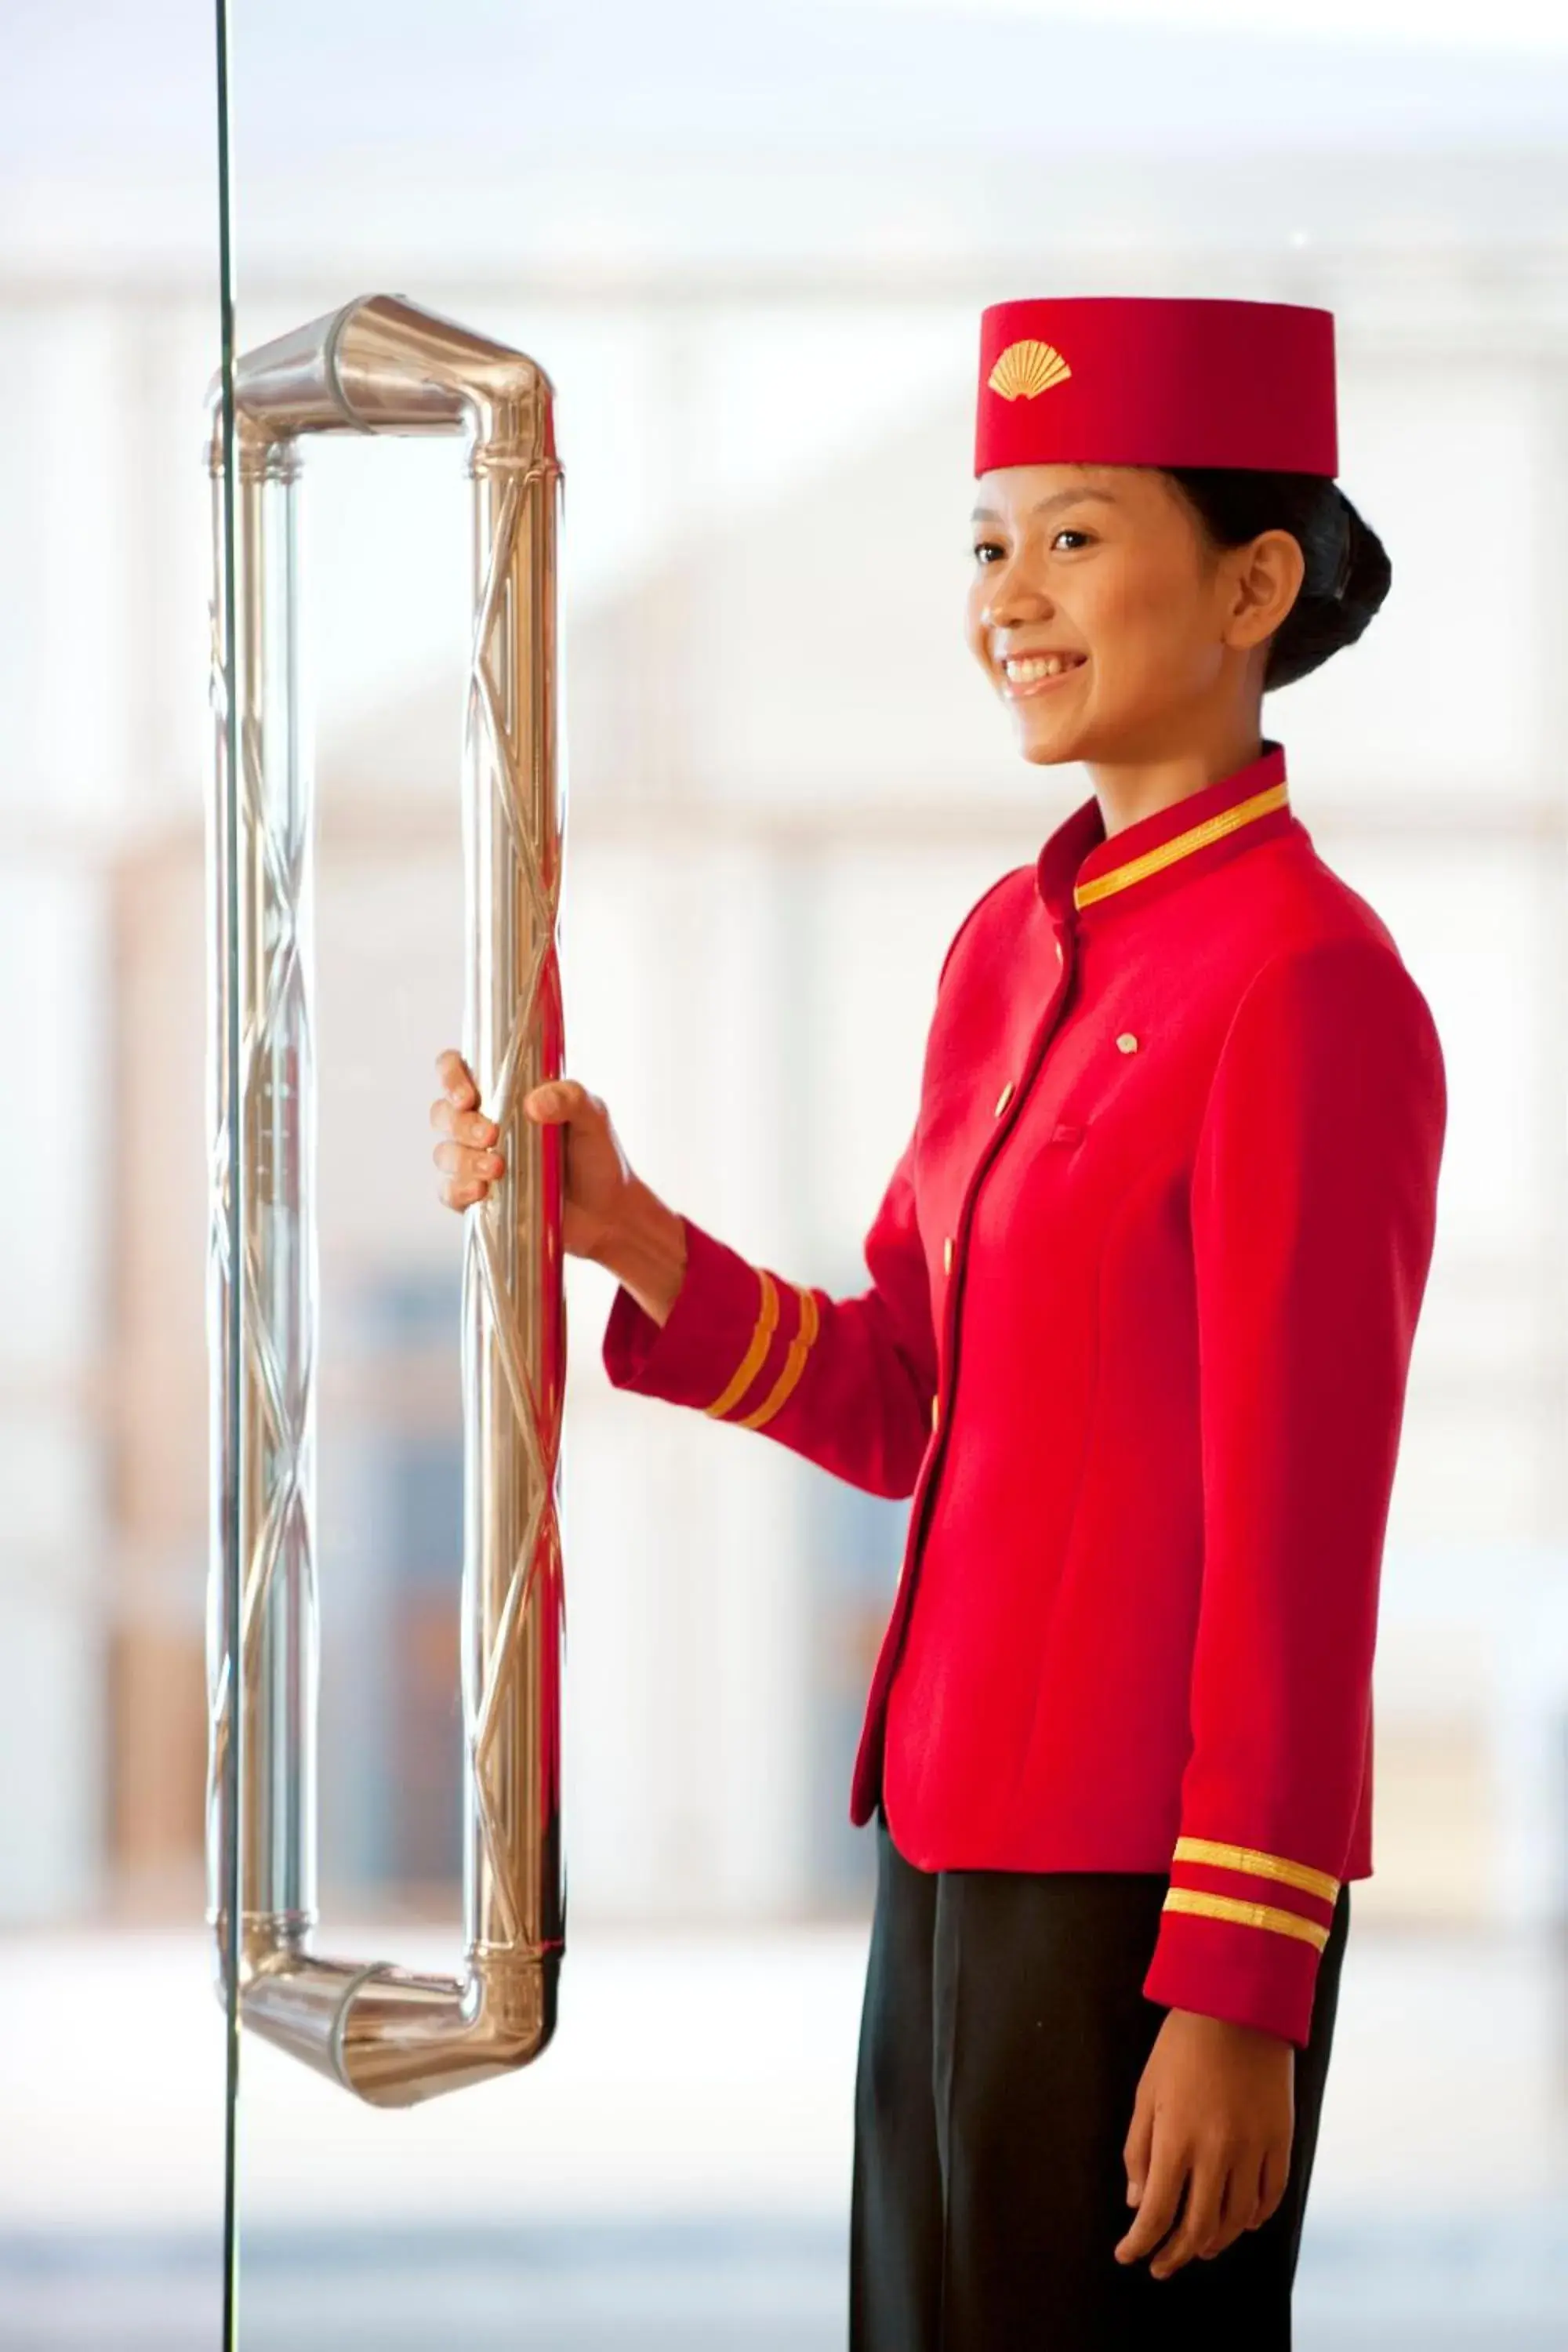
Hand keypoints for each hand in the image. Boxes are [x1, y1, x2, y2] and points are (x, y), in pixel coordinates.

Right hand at [428, 1049, 635, 1260]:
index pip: (458, 1070)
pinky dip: (459, 1189)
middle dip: (461, 1123)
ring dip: (464, 1159)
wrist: (607, 1211)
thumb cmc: (596, 1156)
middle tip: (491, 1134)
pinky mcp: (478, 1196)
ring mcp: (477, 1160)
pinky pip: (449, 1191)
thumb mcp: (593, 1116)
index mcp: (504, 1094)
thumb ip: (569, 1097)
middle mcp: (484, 1123)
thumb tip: (533, 1103)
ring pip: (444, 1153)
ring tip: (497, 1168)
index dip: (451, 1077)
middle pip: (443, 1113)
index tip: (468, 1096)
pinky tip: (481, 1191)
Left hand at [1114, 2007, 1293, 2280]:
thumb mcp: (1147, 2092)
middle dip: (1175, 2255)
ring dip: (1215, 2241)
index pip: (1157, 2213)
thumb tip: (1138, 2203)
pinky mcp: (1281, 2141)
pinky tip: (1241, 2222)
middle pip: (1198, 2228)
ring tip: (1199, 2247)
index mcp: (1176, 2139)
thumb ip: (1139, 2151)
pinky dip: (1255, 2217)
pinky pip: (1271, 2196)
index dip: (1140, 2243)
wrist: (1238, 2006)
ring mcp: (1253, 2149)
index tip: (1127, 2255)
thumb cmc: (1182, 2046)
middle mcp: (1216, 2153)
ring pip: (1236, 2220)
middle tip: (1161, 2266)